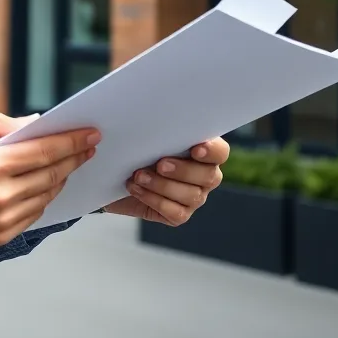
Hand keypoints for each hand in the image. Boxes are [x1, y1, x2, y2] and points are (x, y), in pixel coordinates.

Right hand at [0, 113, 98, 249]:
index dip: (71, 142)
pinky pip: (32, 216)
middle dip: (74, 158)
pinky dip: (44, 198)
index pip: (43, 152)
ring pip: (45, 196)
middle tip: (89, 146)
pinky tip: (48, 184)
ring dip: (62, 178)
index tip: (90, 134)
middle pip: (51, 174)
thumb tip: (33, 124)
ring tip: (70, 163)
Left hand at [103, 138, 228, 224]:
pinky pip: (176, 213)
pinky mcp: (178, 214)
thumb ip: (153, 128)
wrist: (117, 171)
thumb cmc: (134, 145)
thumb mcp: (143, 133)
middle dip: (184, 170)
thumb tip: (145, 123)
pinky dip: (154, 200)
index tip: (195, 149)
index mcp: (202, 150)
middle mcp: (204, 175)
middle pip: (209, 176)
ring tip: (139, 176)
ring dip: (163, 185)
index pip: (220, 152)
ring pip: (192, 196)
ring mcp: (194, 196)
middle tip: (160, 164)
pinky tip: (136, 188)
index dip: (212, 152)